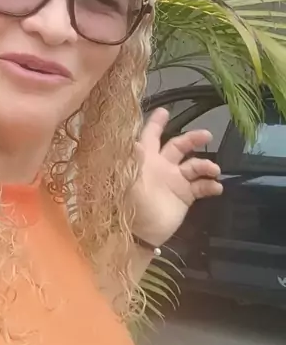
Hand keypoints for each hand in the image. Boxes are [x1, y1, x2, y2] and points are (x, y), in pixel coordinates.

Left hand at [130, 108, 222, 247]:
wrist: (138, 234)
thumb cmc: (128, 203)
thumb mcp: (127, 179)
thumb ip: (133, 160)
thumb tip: (135, 141)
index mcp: (145, 158)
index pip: (150, 135)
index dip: (156, 123)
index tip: (165, 110)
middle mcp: (161, 166)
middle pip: (179, 145)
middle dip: (193, 139)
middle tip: (207, 134)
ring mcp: (174, 181)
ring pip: (194, 166)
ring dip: (206, 165)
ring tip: (214, 170)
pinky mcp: (184, 197)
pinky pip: (201, 187)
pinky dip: (210, 186)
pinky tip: (216, 187)